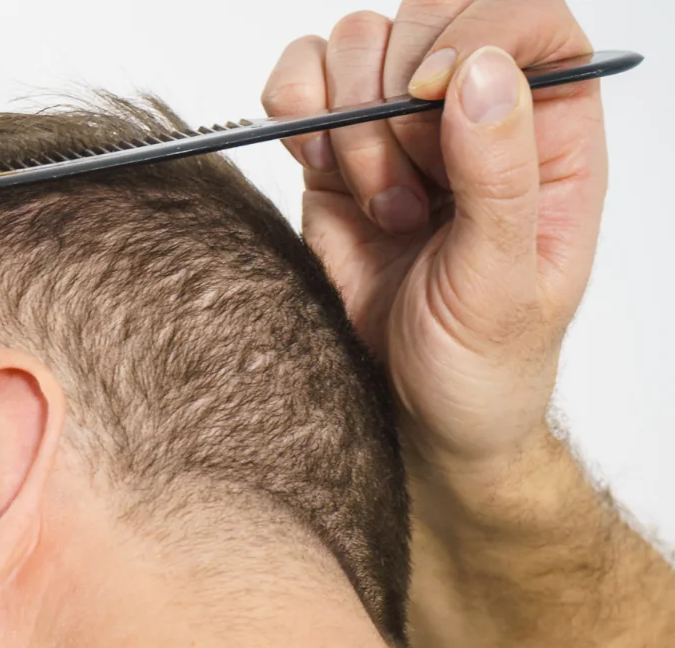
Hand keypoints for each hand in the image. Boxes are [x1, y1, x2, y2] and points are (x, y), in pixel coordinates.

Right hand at [260, 1, 606, 474]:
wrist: (411, 413)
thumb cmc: (484, 363)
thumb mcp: (507, 284)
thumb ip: (500, 178)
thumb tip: (481, 73)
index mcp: (550, 130)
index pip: (526, 22)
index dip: (472, 33)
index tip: (427, 95)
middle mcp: (475, 114)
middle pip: (427, 17)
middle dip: (395, 96)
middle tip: (406, 188)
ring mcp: (399, 129)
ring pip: (357, 43)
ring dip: (348, 123)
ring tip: (379, 203)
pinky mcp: (334, 153)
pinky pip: (300, 81)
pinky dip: (293, 112)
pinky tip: (322, 176)